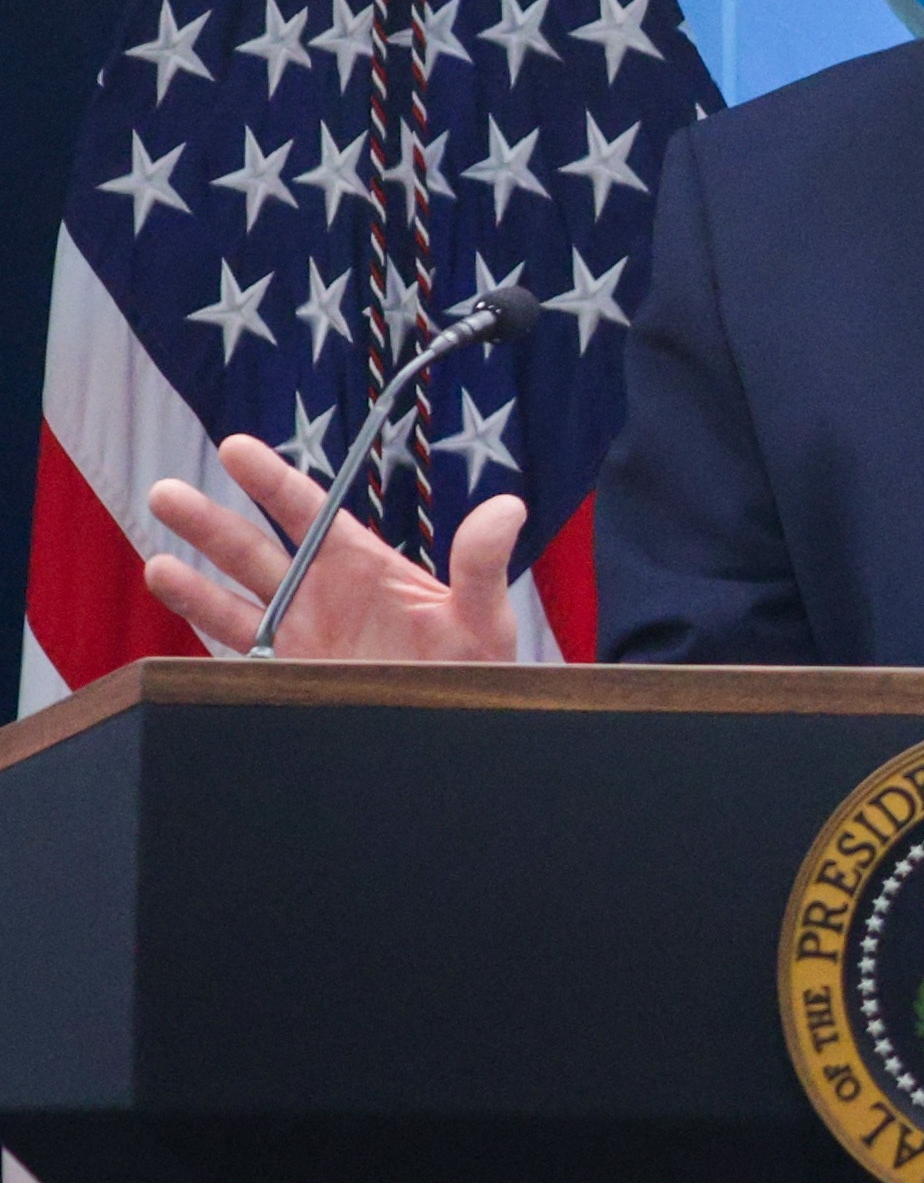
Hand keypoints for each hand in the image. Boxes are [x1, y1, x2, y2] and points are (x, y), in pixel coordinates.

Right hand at [139, 435, 523, 664]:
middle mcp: (319, 596)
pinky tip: (182, 636)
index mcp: (359, 565)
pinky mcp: (287, 681)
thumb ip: (482, 563)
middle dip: (208, 524)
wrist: (462, 734)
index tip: (235, 448)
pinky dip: (207, 644)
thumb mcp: (484, 616)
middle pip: (252, 551)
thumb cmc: (477, 670)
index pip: (307, 511)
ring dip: (192, 584)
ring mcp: (298, 638)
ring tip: (155, 564)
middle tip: (165, 492)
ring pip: (232, 603)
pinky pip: (237, 657)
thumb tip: (508, 507)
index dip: (270, 479)